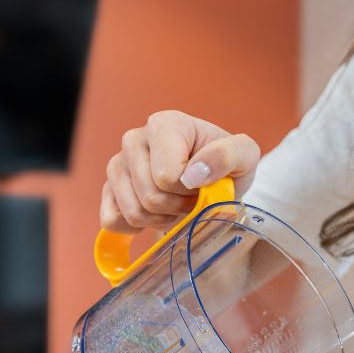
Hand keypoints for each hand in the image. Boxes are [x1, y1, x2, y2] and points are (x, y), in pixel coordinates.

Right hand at [100, 110, 260, 233]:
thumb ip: (229, 155)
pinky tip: (153, 216)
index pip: (167, 176)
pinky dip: (136, 228)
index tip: (202, 186)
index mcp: (164, 124)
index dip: (189, 192)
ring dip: (161, 220)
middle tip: (192, 200)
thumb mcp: (244, 157)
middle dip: (176, 208)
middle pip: (150, 197)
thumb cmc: (225, 168)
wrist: (211, 183)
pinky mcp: (108, 189)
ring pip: (133, 212)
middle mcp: (134, 140)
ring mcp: (117, 165)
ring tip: (176, 206)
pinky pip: (112, 221)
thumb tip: (194, 173)